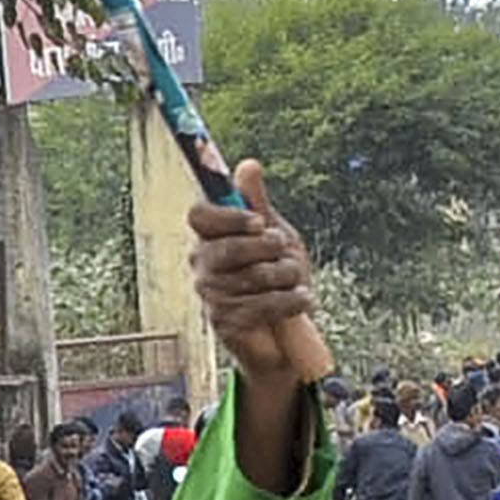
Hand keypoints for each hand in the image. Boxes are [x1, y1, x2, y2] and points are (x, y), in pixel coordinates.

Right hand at [190, 159, 327, 414]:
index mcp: (209, 238)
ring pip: (253, 276)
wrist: (286, 334)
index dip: (229, 216)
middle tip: (285, 251)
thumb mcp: (274, 236)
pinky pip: (264, 304)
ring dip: (287, 277)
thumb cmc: (277, 279)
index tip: (259, 222)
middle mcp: (202, 266)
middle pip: (228, 247)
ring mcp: (211, 297)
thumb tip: (248, 164)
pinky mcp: (226, 324)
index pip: (200, 216)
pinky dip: (291, 301)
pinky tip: (299, 301)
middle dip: (268, 249)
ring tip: (294, 282)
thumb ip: (258, 203)